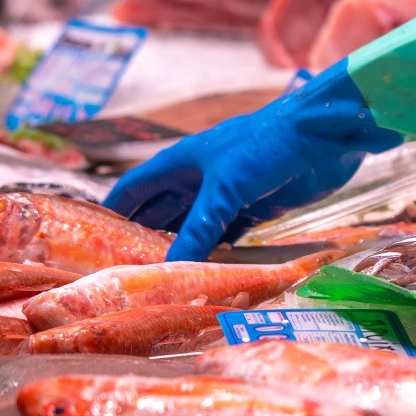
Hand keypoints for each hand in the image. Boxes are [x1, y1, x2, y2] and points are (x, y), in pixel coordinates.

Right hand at [104, 61, 403, 260]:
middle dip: (143, 237)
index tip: (91, 239)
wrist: (324, 136)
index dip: (114, 210)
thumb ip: (200, 228)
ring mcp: (226, 194)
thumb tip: (171, 269)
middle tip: (124, 271)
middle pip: (160, 211)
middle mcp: (199, 178)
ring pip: (192, 226)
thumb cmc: (268, 146)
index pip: (135, 188)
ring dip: (178, 248)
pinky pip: (224, 235)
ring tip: (158, 279)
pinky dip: (212, 251)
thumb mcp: (227, 188)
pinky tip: (202, 272)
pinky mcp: (253, 207)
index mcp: (182, 162)